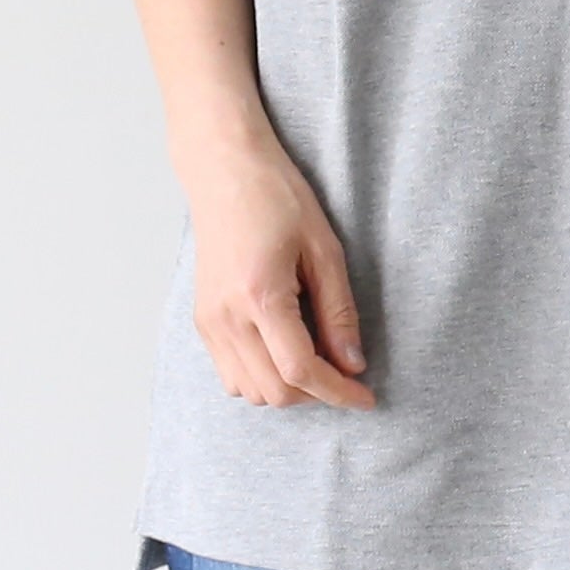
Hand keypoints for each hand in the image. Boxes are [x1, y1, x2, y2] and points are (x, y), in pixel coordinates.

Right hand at [183, 123, 374, 410]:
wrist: (224, 172)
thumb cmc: (277, 198)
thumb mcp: (324, 250)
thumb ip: (339, 312)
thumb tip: (353, 364)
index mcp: (260, 296)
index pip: (301, 371)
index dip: (338, 393)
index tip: (366, 397)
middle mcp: (227, 317)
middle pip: (275, 391)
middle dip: (316, 394)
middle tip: (345, 373)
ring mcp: (210, 321)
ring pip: (250, 391)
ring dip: (288, 389)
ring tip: (316, 360)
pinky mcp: (203, 321)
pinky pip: (231, 375)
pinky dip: (262, 378)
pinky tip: (285, 352)